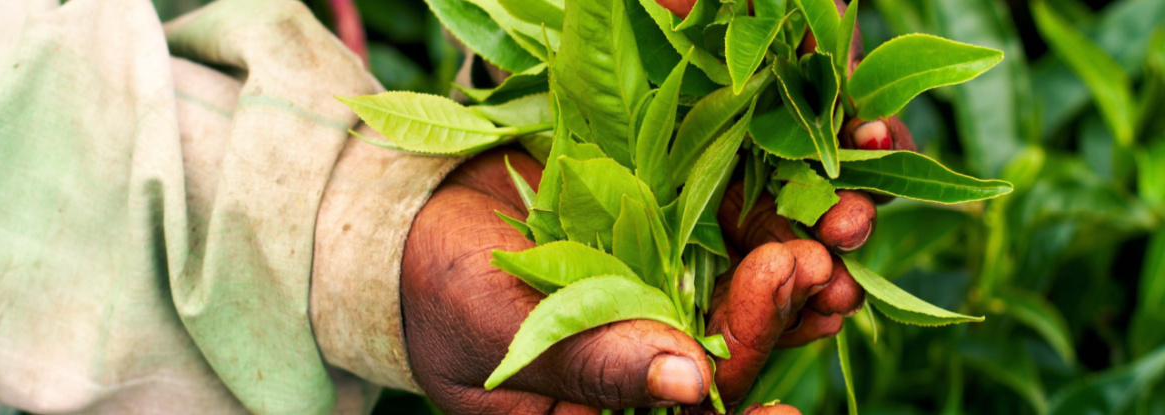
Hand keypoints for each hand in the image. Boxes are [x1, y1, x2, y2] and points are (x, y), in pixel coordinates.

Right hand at [401, 148, 868, 413]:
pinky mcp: (673, 229)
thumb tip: (689, 388)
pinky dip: (775, 215)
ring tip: (838, 233)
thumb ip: (596, 363)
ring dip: (798, 270)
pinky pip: (734, 230)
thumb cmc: (442, 298)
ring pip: (749, 293)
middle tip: (805, 269)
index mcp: (616, 405)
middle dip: (775, 316)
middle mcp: (655, 353)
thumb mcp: (508, 334)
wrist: (417, 218)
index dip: (742, 410)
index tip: (785, 413)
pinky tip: (818, 202)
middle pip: (737, 352)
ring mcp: (668, 290)